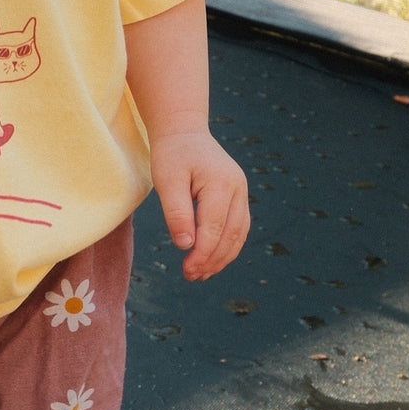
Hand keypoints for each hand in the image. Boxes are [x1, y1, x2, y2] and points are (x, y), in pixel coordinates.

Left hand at [148, 130, 249, 280]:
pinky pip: (237, 227)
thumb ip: (177, 212)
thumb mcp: (167, 181)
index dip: (202, 252)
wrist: (184, 133)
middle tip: (191, 276)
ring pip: (239, 234)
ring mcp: (241, 192)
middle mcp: (238, 188)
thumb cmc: (172, 155)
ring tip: (201, 274)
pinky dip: (226, 246)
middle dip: (212, 259)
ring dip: (222, 257)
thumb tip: (186, 245)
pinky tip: (210, 260)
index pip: (214, 227)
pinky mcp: (238, 197)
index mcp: (221, 183)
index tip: (187, 270)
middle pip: (231, 234)